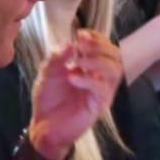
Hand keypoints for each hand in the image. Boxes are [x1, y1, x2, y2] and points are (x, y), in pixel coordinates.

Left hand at [28, 30, 122, 159]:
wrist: (43, 126)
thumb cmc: (48, 99)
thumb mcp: (48, 73)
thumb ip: (57, 58)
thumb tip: (70, 42)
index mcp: (90, 66)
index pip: (104, 46)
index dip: (96, 37)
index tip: (81, 34)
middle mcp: (100, 77)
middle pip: (115, 55)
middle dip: (100, 46)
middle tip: (82, 46)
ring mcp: (102, 91)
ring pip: (115, 70)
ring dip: (98, 61)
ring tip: (79, 61)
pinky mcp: (99, 105)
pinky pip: (103, 89)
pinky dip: (89, 80)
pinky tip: (73, 77)